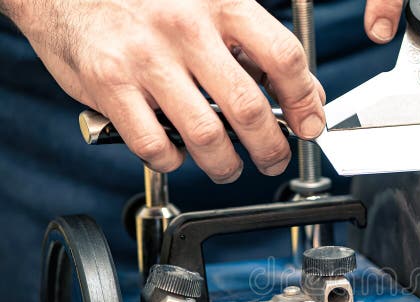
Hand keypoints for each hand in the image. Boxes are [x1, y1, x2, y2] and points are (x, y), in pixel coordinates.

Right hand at [4, 0, 325, 182]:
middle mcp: (185, 28)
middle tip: (273, 159)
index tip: (309, 126)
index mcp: (220, 2)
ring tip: (228, 167)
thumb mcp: (208, 5)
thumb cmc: (144, 0)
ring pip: (207, 136)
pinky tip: (177, 153)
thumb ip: (255, 46)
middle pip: (249, 108)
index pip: (283, 57)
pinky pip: (155, 146)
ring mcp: (146, 58)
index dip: (304, 101)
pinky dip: (173, 161)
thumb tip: (304, 93)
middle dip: (271, 149)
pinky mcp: (109, 85)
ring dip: (226, 166)